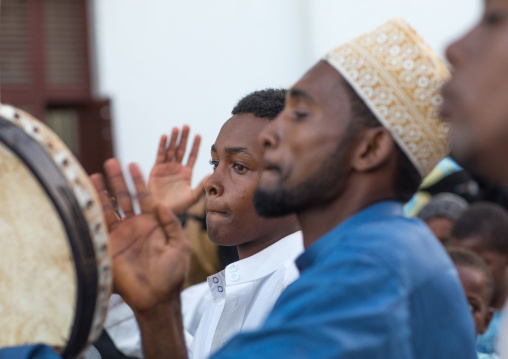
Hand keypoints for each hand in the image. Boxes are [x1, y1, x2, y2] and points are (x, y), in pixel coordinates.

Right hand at [91, 159, 191, 313]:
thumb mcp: (180, 245)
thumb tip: (161, 204)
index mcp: (154, 223)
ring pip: (112, 208)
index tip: (133, 165)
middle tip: (113, 162)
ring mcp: (122, 235)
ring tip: (98, 173)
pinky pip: (102, 225)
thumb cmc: (173, 274)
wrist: (157, 297)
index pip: (145, 197)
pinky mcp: (111, 245)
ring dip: (105, 191)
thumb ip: (172, 224)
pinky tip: (89, 196)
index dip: (138, 181)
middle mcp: (136, 226)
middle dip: (119, 180)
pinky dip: (95, 211)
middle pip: (126, 197)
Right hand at [148, 126, 208, 214]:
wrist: (161, 212)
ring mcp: (167, 167)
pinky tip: (165, 136)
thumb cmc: (178, 207)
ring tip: (176, 128)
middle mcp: (177, 168)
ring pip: (171, 150)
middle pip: (182, 149)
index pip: (193, 156)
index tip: (199, 135)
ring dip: (173, 139)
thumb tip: (210, 174)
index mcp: (187, 173)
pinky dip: (162, 146)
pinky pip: (160, 155)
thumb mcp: (192, 197)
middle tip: (187, 126)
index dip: (196, 146)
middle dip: (184, 138)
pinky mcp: (156, 169)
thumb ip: (200, 186)